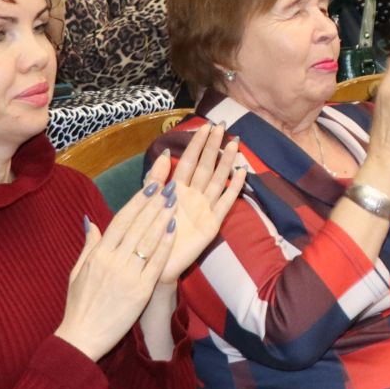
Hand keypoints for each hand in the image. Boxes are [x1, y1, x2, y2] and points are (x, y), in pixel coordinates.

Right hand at [53, 159, 176, 359]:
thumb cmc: (79, 305)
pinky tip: (174, 230)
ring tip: (175, 202)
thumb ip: (88, 246)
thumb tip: (91, 221)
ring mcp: (128, 275)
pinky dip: (166, 245)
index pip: (120, 221)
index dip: (137, 202)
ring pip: (148, 240)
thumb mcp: (77, 272)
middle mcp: (113, 261)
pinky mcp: (140, 291)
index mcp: (98, 255)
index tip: (150, 186)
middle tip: (170, 187)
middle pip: (137, 226)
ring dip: (163, 219)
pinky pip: (156, 263)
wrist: (82, 337)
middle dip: (155, 204)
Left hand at [151, 122, 247, 282]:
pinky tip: (242, 173)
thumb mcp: (147, 202)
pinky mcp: (212, 223)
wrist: (155, 262)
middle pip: (206, 166)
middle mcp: (193, 195)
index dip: (197, 144)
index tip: (205, 126)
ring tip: (235, 145)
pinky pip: (226, 202)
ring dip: (227, 163)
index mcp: (176, 189)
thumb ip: (155, 179)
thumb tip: (162, 154)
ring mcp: (204, 208)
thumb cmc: (149, 233)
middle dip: (214, 147)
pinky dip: (234, 188)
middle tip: (223, 127)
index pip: (188, 161)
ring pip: (218, 180)